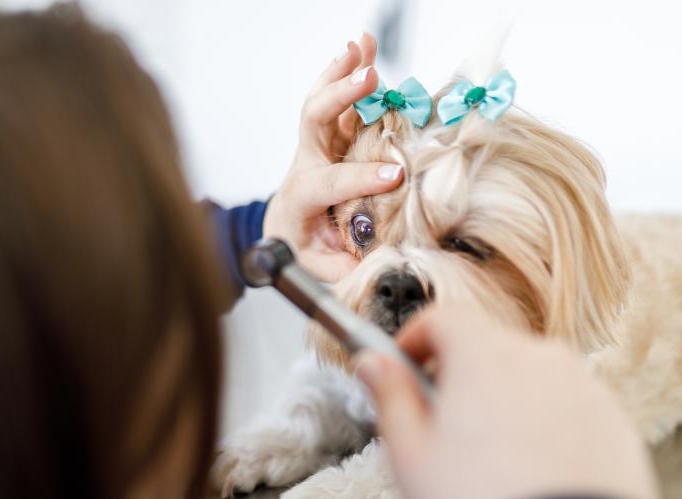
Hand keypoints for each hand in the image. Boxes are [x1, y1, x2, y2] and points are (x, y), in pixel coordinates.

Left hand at [263, 34, 403, 281]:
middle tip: (368, 78)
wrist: (286, 228)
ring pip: (323, 101)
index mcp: (302, 196)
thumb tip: (377, 267)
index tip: (395, 175)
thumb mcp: (320, 269)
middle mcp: (307, 163)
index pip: (329, 181)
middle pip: (313, 121)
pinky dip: (349, 70)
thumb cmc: (305, 249)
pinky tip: (364, 46)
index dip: (362, 177)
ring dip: (341, 72)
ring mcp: (319, 144)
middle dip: (339, 97)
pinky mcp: (333, 135)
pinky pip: (340, 99)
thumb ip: (345, 269)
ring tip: (360, 46)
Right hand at [355, 307, 660, 498]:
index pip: (445, 317)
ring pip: (532, 379)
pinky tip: (531, 471)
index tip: (405, 363)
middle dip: (461, 374)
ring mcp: (586, 390)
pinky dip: (547, 426)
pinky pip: (569, 409)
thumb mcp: (411, 454)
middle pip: (489, 347)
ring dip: (506, 400)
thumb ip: (390, 396)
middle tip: (442, 423)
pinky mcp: (616, 425)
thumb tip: (373, 364)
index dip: (416, 337)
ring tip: (491, 459)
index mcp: (486, 357)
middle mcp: (541, 359)